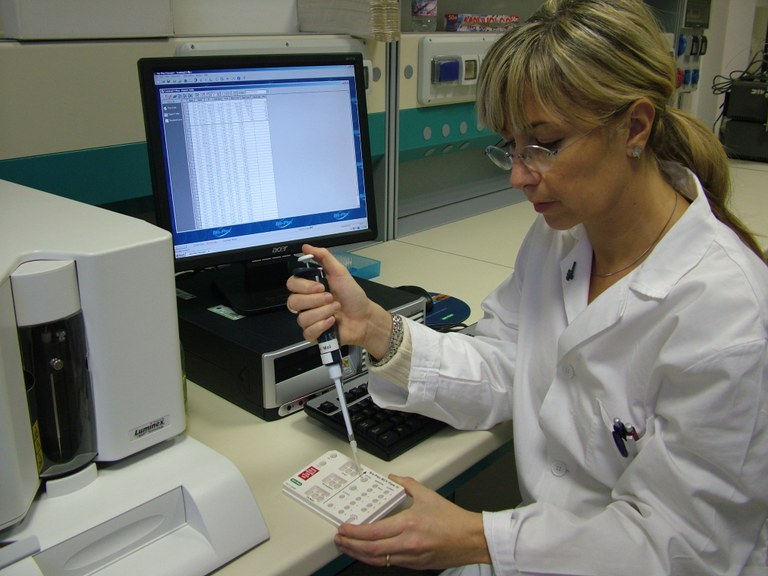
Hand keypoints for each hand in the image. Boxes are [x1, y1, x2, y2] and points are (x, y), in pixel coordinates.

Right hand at [286, 245, 389, 355]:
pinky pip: (307, 331)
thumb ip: (323, 257)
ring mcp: (308, 319)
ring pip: (302, 317)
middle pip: (293, 302)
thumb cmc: (352, 296)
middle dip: (315, 300)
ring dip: (323, 312)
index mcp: (309, 288)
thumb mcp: (340, 272)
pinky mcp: (313, 334)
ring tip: (336, 310)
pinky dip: (322, 326)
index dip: (304, 286)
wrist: (364, 317)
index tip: (321, 286)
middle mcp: (306, 303)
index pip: (291, 284)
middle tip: (331, 298)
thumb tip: (306, 247)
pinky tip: (332, 322)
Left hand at [334, 475, 490, 570]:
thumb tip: (393, 478)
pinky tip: (369, 553)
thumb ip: (407, 484)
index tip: (344, 528)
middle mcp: (408, 543)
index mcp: (409, 524)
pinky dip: (376, 559)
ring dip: (359, 554)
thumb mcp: (428, 495)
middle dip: (351, 545)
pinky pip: (390, 563)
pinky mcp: (416, 565)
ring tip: (348, 548)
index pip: (374, 532)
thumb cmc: (453, 520)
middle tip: (340, 539)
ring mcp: (411, 557)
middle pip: (371, 550)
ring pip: (378, 561)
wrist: (472, 539)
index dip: (355, 532)